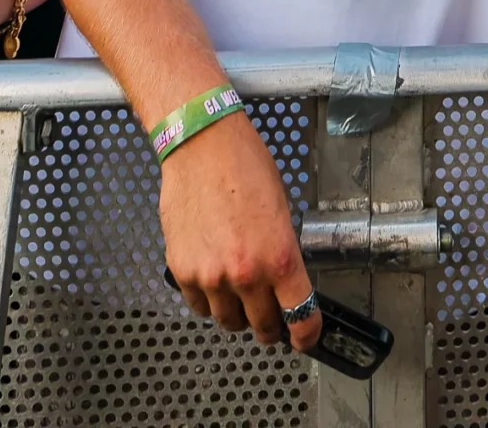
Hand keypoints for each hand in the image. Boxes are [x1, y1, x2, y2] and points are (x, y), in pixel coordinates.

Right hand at [160, 109, 318, 349]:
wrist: (201, 147)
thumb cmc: (245, 168)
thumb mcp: (281, 213)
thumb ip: (281, 255)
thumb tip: (282, 285)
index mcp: (281, 259)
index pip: (301, 317)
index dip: (306, 336)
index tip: (304, 339)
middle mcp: (246, 275)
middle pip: (263, 327)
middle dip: (271, 326)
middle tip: (270, 315)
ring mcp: (210, 277)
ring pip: (227, 321)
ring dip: (236, 313)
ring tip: (237, 291)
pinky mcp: (181, 271)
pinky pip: (198, 306)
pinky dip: (207, 301)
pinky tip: (212, 280)